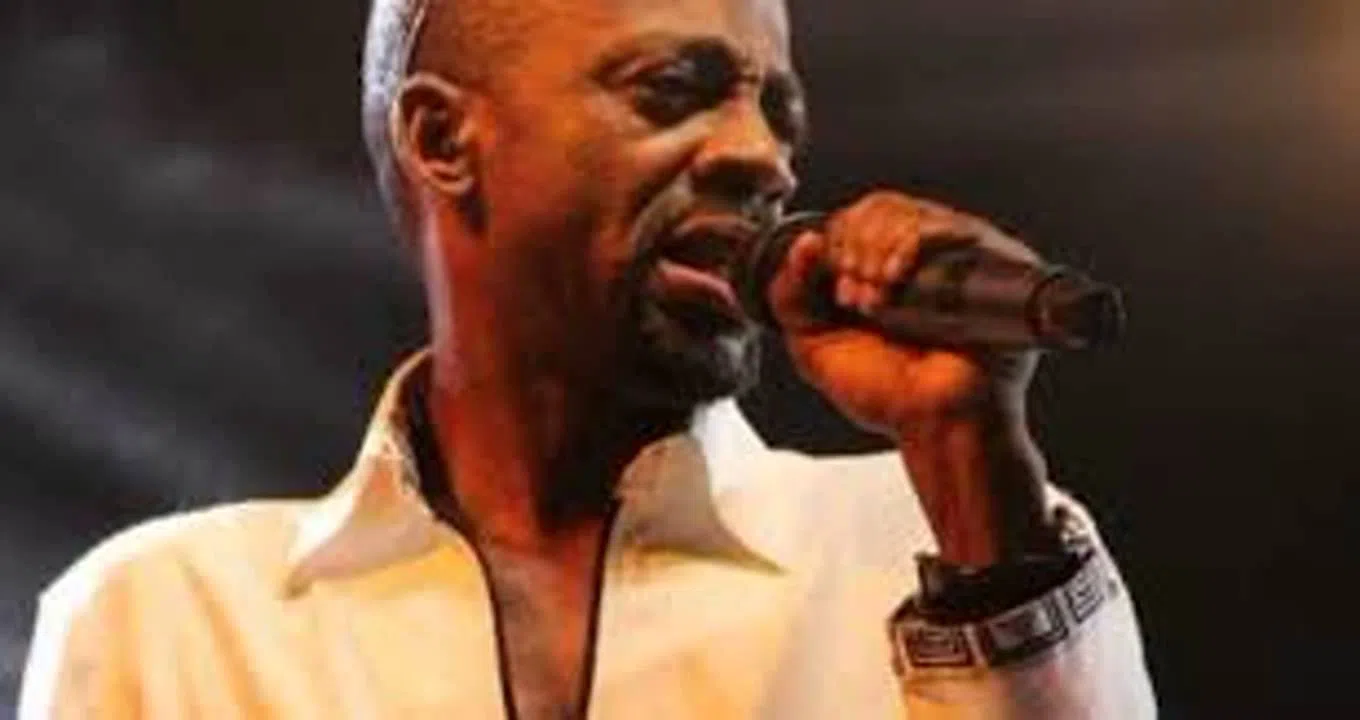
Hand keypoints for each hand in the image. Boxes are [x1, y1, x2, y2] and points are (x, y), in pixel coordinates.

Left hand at [768, 191, 1040, 437]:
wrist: (935, 422)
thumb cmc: (883, 393)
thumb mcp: (812, 346)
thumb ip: (789, 295)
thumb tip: (806, 240)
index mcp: (878, 269)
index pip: (852, 219)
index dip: (836, 247)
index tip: (839, 296)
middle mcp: (918, 257)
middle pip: (878, 208)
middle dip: (855, 248)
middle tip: (859, 301)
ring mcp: (954, 256)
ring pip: (907, 211)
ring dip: (878, 249)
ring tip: (880, 299)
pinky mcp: (989, 261)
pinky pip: (947, 225)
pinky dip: (911, 243)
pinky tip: (897, 279)